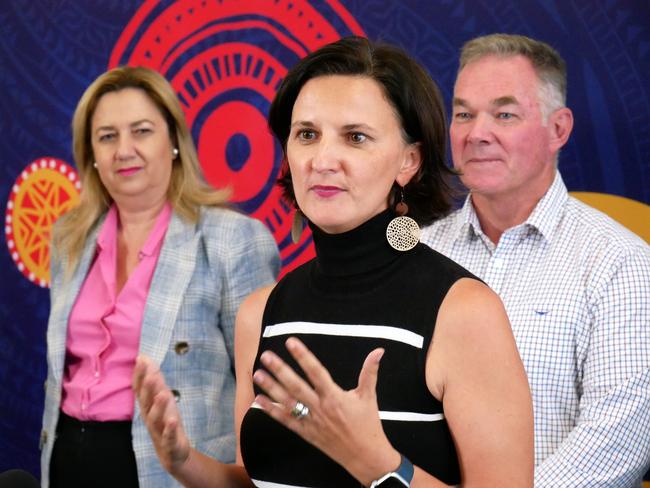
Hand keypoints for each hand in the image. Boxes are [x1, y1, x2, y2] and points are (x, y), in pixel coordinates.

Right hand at [133, 355, 189, 472]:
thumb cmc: (165, 420)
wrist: (172, 451)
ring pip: (155, 418)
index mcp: (147, 405)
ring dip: (158, 406)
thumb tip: (144, 357)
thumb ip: (153, 378)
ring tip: (163, 394)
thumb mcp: (161, 397)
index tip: (140, 359)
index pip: (140, 388)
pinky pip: (168, 435)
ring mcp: (159, 430)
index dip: (140, 375)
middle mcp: (150, 416)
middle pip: (146, 401)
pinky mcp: (169, 442)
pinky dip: (170, 428)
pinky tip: (173, 420)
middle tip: (151, 375)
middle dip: (148, 388)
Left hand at [252, 338, 399, 485]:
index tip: (291, 342)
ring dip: (271, 388)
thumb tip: (379, 350)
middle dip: (280, 370)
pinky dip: (271, 411)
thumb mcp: (369, 396)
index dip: (303, 356)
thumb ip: (370, 372)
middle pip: (296, 386)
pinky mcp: (306, 433)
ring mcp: (311, 421)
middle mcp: (320, 408)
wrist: (365, 456)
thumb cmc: (368, 424)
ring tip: (257, 374)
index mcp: (335, 396)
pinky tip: (258, 400)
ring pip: (287, 402)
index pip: (316, 371)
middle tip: (266, 356)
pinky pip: (286, 421)